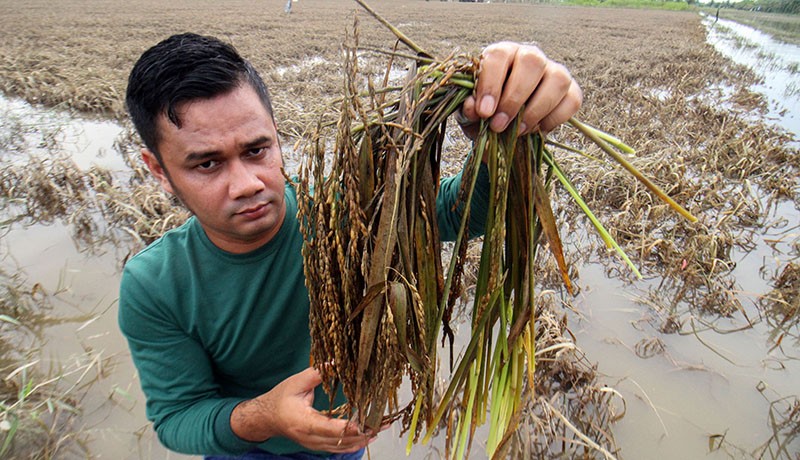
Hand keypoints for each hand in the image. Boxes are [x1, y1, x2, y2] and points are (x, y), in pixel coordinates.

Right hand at [230, 367, 374, 452]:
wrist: (267, 418)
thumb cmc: (281, 399)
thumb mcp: (296, 382)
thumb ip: (317, 374)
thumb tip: (337, 363)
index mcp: (303, 421)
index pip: (328, 428)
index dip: (347, 427)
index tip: (363, 424)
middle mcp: (310, 437)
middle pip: (340, 441)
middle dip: (362, 433)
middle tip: (381, 424)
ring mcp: (314, 444)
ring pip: (342, 448)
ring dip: (362, 440)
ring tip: (379, 429)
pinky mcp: (318, 445)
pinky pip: (339, 449)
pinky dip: (354, 444)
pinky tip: (367, 436)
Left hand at [459, 41, 581, 136]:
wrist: (505, 128)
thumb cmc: (487, 112)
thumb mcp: (471, 113)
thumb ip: (469, 109)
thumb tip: (473, 108)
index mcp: (502, 54)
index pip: (499, 57)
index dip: (491, 84)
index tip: (484, 112)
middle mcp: (530, 56)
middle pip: (532, 62)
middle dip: (514, 98)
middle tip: (499, 125)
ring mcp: (554, 71)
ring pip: (557, 79)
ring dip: (536, 109)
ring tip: (519, 131)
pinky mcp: (570, 91)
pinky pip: (572, 100)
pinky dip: (554, 119)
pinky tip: (536, 130)